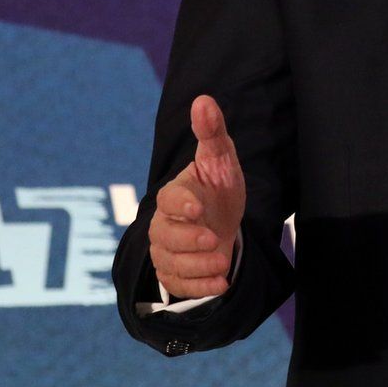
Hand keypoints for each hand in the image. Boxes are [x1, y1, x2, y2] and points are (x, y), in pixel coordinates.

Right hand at [148, 94, 245, 298]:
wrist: (223, 222)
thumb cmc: (219, 188)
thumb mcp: (222, 160)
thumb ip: (212, 133)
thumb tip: (204, 99)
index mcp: (174, 195)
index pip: (168, 199)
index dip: (180, 205)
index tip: (197, 208)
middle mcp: (164, 224)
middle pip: (165, 236)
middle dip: (189, 241)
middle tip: (214, 239)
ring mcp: (166, 251)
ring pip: (171, 263)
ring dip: (198, 265)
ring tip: (222, 262)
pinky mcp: (174, 274)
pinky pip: (179, 285)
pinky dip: (200, 287)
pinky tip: (222, 283)